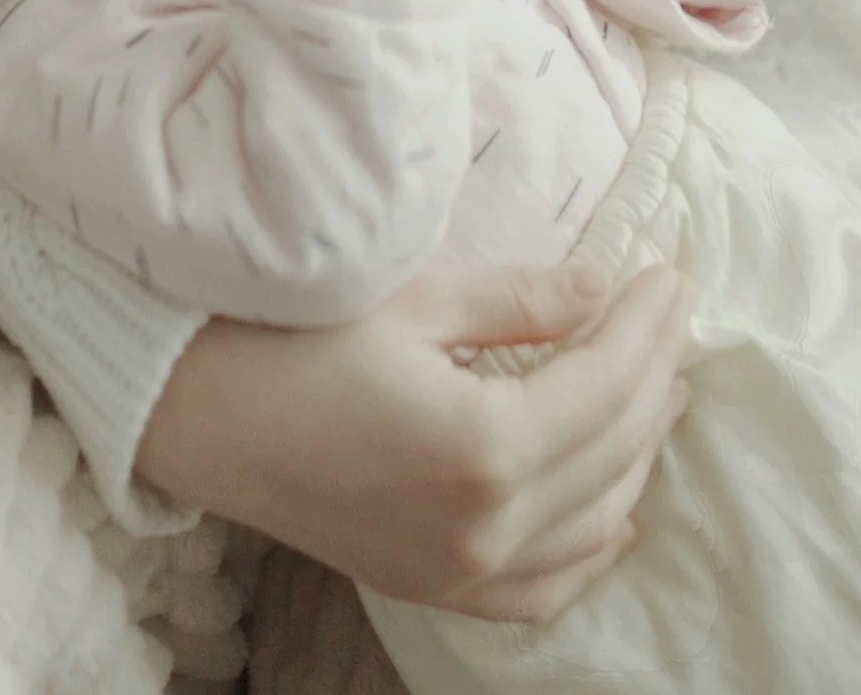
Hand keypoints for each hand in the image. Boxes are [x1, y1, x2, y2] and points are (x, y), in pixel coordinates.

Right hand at [136, 259, 693, 621]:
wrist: (191, 407)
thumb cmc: (289, 331)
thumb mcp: (410, 297)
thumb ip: (519, 301)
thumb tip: (603, 291)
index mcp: (484, 447)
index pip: (606, 382)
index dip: (647, 325)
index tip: (673, 276)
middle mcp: (485, 526)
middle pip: (613, 451)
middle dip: (652, 376)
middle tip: (670, 316)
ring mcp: (458, 570)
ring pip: (593, 523)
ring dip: (634, 454)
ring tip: (654, 390)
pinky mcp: (428, 585)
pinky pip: (542, 588)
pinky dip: (590, 547)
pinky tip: (611, 510)